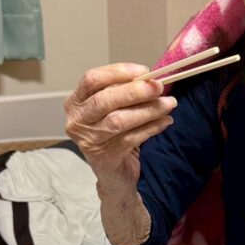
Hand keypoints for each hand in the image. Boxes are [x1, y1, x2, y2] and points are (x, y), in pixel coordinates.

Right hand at [64, 63, 176, 186]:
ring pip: (119, 120)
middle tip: (158, 87)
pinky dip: (151, 128)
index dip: (117, 72)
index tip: (144, 70)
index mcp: (76, 102)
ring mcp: (88, 141)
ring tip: (168, 104)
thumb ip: (124, 94)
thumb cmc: (114, 136)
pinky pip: (131, 138)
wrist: (115, 175)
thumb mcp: (114, 110)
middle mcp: (77, 121)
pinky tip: (165, 121)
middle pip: (104, 100)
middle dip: (135, 91)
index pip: (92, 79)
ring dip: (148, 110)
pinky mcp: (104, 157)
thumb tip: (151, 79)